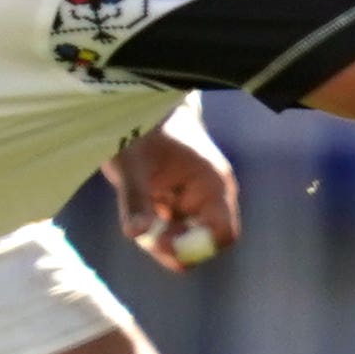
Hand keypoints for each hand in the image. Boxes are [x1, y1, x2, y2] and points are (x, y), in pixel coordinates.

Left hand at [115, 112, 240, 271]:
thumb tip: (136, 233)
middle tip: (142, 233)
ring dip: (160, 236)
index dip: (195, 246)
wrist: (140, 106)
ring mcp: (195, 199)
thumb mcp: (132, 166)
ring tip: (137, 215)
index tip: (161, 240)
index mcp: (212, 185)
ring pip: (184, 236)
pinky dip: (155, 227)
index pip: (222, 234)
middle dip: (173, 244)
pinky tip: (139, 211)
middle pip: (202, 241)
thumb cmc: (141, 129)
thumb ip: (135, 200)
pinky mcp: (179, 200)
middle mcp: (210, 196)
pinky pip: (172, 226)